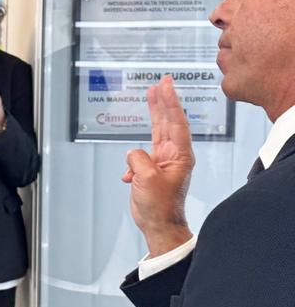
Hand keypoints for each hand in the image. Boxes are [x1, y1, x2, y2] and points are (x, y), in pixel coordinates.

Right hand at [122, 76, 193, 256]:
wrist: (160, 224)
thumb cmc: (160, 206)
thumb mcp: (146, 178)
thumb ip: (139, 159)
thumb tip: (133, 153)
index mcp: (179, 155)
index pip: (175, 122)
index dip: (170, 102)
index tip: (165, 85)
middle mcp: (174, 155)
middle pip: (169, 121)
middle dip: (164, 101)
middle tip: (163, 82)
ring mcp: (163, 161)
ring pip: (158, 131)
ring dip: (154, 114)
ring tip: (152, 96)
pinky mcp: (152, 169)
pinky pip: (141, 155)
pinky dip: (132, 158)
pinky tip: (127, 170)